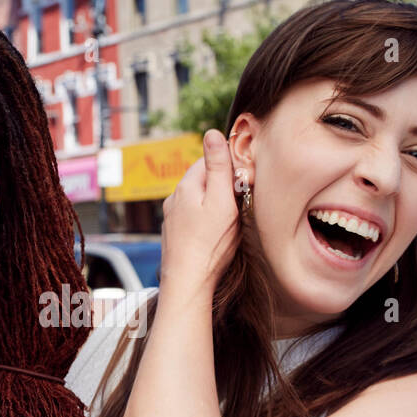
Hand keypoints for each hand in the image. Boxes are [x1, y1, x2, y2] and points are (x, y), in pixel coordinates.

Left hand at [160, 129, 240, 292]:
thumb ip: (219, 167)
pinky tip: (214, 237)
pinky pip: (193, 219)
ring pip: (198, 201)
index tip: (243, 182)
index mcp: (186, 186)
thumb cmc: (209, 245)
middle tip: (239, 204)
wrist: (187, 284)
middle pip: (203, 181)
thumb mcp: (221, 200)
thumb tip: (212, 132)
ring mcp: (172, 218)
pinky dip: (205, 222)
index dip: (229, 167)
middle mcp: (174, 198)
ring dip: (213, 205)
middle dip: (221, 186)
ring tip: (228, 223)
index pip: (209, 160)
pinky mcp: (175, 236)